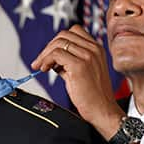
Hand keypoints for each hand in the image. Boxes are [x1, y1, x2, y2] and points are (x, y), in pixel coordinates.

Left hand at [30, 25, 124, 139]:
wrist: (102, 111)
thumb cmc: (92, 96)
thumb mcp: (82, 73)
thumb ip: (70, 63)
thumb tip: (53, 59)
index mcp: (97, 49)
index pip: (74, 32)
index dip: (58, 42)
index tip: (49, 55)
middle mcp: (94, 49)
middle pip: (64, 35)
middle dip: (49, 47)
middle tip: (40, 61)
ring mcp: (88, 56)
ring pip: (58, 43)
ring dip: (45, 54)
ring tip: (41, 66)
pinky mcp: (79, 66)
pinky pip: (56, 54)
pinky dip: (46, 60)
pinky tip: (45, 69)